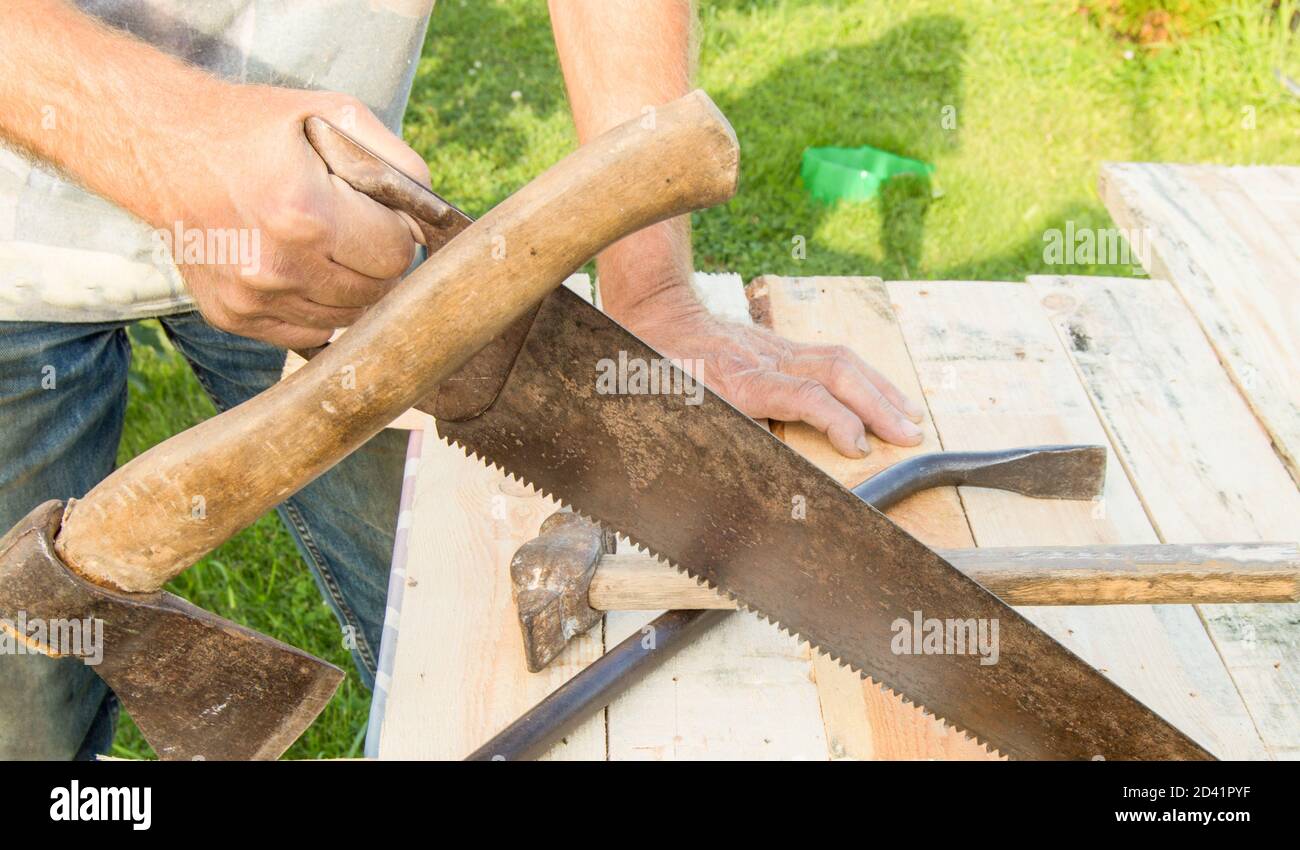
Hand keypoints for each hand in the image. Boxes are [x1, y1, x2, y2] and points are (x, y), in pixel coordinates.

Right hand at [146, 84, 431, 348]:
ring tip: (329, 249)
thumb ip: (396, 163)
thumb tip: (433, 219)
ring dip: (351, 290)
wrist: (158, 146)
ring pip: (346, 320)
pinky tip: (301, 271)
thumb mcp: (331, 116)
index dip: (397, 233)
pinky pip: (307, 334)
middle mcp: (277, 265)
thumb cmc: (253, 128)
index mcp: (307, 214)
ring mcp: (252, 298)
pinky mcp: (233, 316)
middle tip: (358, 232)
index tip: (380, 217)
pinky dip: (316, 309)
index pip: (396, 255)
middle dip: (378, 263)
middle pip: (376, 292)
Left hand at [627, 308, 925, 457]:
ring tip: (911, 418)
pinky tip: (881, 394)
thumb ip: (699, 429)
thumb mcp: (665, 402)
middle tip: (909, 438)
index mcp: (738, 379)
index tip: (859, 446)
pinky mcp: (780, 344)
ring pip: (841, 359)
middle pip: (836, 372)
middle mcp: (766, 360)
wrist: (654, 311)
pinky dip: (864, 377)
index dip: (835, 420)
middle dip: (878, 406)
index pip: (803, 395)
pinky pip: (831, 355)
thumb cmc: (655, 365)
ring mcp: (776, 348)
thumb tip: (726, 468)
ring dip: (880, 390)